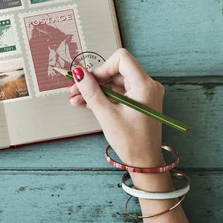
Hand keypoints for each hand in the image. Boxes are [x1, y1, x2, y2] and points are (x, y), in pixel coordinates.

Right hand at [69, 48, 164, 167]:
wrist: (144, 163)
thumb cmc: (131, 141)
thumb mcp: (106, 114)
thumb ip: (91, 91)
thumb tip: (79, 73)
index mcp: (144, 85)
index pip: (121, 59)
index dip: (102, 67)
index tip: (88, 80)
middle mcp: (147, 85)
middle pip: (116, 71)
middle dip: (94, 80)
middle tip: (75, 90)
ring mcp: (144, 93)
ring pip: (115, 82)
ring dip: (96, 89)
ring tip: (77, 99)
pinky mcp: (139, 101)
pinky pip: (119, 92)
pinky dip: (104, 96)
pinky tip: (88, 103)